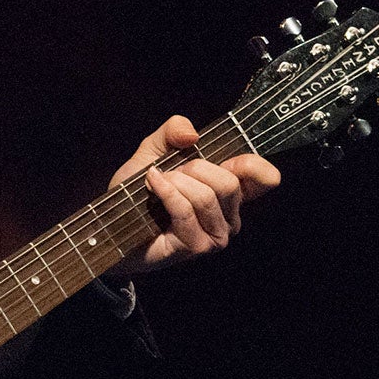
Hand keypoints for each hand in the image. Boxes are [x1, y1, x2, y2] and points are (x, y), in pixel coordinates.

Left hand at [109, 116, 280, 274]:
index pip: (266, 179)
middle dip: (194, 168)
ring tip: (157, 183)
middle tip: (171, 172)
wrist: (112, 226)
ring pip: (207, 197)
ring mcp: (215, 235)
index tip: (228, 159)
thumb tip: (192, 134)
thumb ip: (173, 131)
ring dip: (176, 182)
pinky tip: (151, 185)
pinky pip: (186, 210)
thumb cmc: (138, 193)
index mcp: (230, 193)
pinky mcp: (196, 247)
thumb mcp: (154, 150)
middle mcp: (229, 217)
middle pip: (229, 183)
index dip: (253, 164)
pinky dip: (166, 191)